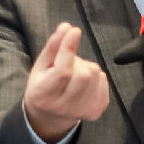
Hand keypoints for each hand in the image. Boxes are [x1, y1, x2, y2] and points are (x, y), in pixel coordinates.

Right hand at [23, 23, 109, 143]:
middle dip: (76, 61)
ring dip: (85, 67)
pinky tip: (83, 82)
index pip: (62, 71)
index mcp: (44, 95)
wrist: (51, 116)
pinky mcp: (97, 110)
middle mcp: (64, 107)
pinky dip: (94, 74)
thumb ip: (53, 47)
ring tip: (73, 74)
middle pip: (82, 74)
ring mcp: (83, 111)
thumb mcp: (40, 67)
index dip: (68, 49)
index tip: (74, 30)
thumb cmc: (43, 85)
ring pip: (94, 74)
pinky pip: (103, 79)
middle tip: (67, 64)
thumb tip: (66, 27)